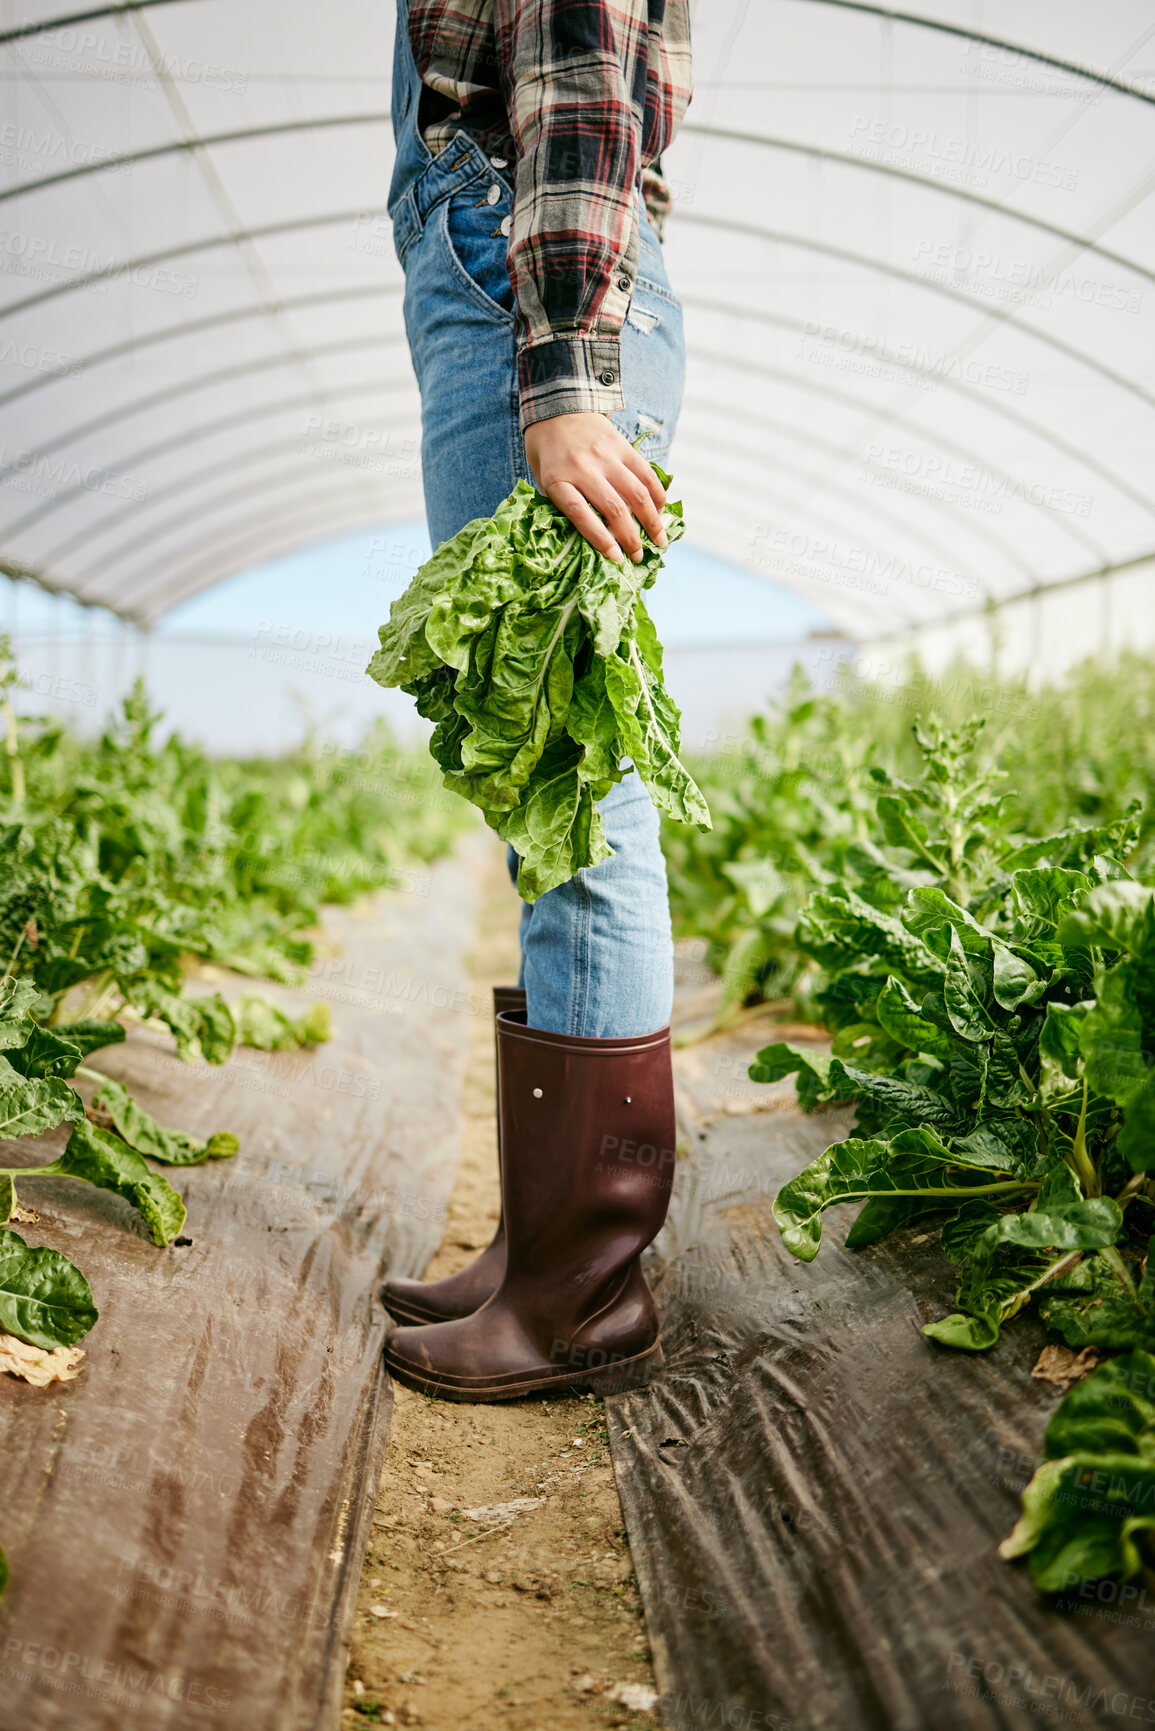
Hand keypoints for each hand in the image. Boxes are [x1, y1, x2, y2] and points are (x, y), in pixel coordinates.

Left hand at [523, 412, 668, 562]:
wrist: (558, 406)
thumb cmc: (547, 451)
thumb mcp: (541, 478)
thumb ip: (559, 504)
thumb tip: (584, 537)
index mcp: (558, 479)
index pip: (580, 513)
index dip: (600, 539)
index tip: (615, 558)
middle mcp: (584, 467)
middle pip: (614, 508)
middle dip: (631, 538)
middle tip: (638, 558)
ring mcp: (606, 456)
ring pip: (637, 493)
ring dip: (652, 521)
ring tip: (659, 541)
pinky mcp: (623, 446)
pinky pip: (646, 474)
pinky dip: (657, 496)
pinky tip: (660, 512)